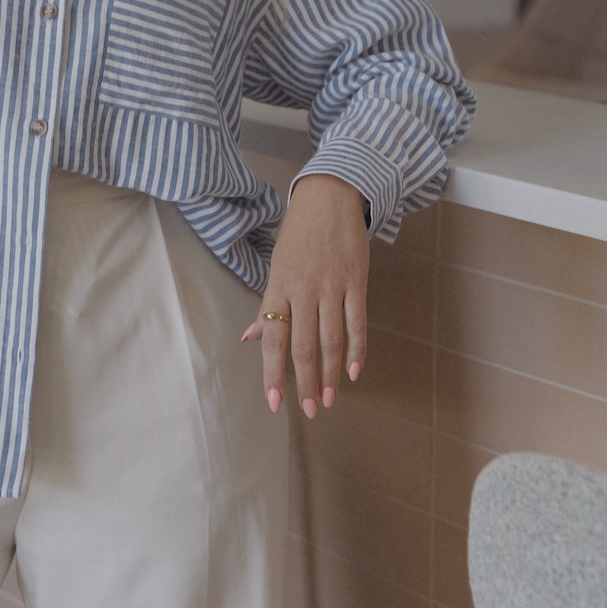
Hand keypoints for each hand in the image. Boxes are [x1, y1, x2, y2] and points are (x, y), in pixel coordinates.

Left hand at [242, 173, 369, 419]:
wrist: (329, 196)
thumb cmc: (298, 234)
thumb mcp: (276, 266)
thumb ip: (268, 306)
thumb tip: (249, 338)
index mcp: (279, 287)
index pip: (273, 338)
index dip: (273, 373)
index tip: (274, 402)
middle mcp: (304, 289)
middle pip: (303, 345)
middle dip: (306, 382)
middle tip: (311, 410)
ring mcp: (332, 285)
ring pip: (331, 339)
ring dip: (332, 374)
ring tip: (330, 400)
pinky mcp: (357, 280)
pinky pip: (357, 322)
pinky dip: (357, 349)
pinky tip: (355, 373)